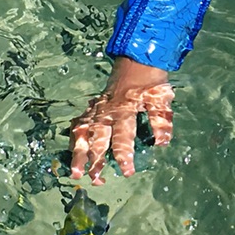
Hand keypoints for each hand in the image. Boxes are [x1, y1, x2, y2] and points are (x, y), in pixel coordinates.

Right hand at [68, 57, 173, 181]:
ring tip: (76, 172)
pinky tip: (73, 148)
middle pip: (98, 138)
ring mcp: (98, 107)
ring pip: (84, 132)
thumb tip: (161, 143)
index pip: (123, 136)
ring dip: (79, 152)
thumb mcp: (161, 97)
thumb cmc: (151, 78)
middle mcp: (108, 110)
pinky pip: (81, 120)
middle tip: (94, 179)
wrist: (138, 54)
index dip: (125, 155)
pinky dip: (75, 135)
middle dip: (95, 160)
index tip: (127, 171)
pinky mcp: (95, 104)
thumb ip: (160, 120)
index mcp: (126, 109)